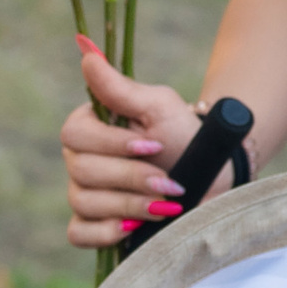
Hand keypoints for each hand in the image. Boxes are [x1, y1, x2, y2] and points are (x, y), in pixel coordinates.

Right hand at [61, 42, 201, 249]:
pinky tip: (133, 227)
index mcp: (89, 126)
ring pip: (84, 202)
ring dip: (129, 204)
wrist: (212, 175)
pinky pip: (79, 234)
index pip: (75, 136)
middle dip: (130, 178)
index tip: (153, 145)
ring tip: (166, 204)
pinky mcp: (95, 225)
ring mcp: (84, 193)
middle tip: (168, 181)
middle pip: (81, 172)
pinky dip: (104, 233)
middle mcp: (80, 159)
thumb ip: (119, 86)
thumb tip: (86, 54)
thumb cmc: (185, 135)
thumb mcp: (158, 107)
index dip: (113, 145)